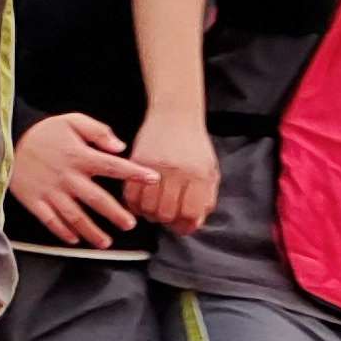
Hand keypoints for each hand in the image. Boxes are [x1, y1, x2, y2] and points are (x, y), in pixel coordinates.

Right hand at [12, 111, 157, 245]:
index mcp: (79, 156)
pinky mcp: (35, 201)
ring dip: (92, 231)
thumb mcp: (72, 121)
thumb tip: (119, 146)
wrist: (7, 139)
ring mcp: (51, 191)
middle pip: (96, 199)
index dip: (134, 172)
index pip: (113, 166)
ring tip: (106, 242)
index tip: (153, 178)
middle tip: (130, 224)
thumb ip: (98, 131)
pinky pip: (51, 221)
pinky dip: (64, 232)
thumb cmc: (44, 131)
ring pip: (75, 216)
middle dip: (115, 213)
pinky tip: (75, 239)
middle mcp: (68, 177)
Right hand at [127, 109, 221, 235]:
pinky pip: (131, 192)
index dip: (186, 225)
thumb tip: (194, 224)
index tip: (183, 226)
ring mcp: (156, 166)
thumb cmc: (194, 145)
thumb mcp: (210, 170)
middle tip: (167, 218)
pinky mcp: (138, 160)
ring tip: (154, 210)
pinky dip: (134, 203)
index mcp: (199, 175)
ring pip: (147, 206)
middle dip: (167, 221)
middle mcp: (178, 172)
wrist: (175, 114)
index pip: (190, 213)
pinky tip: (140, 202)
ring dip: (150, 214)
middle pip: (166, 213)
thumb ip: (206, 199)